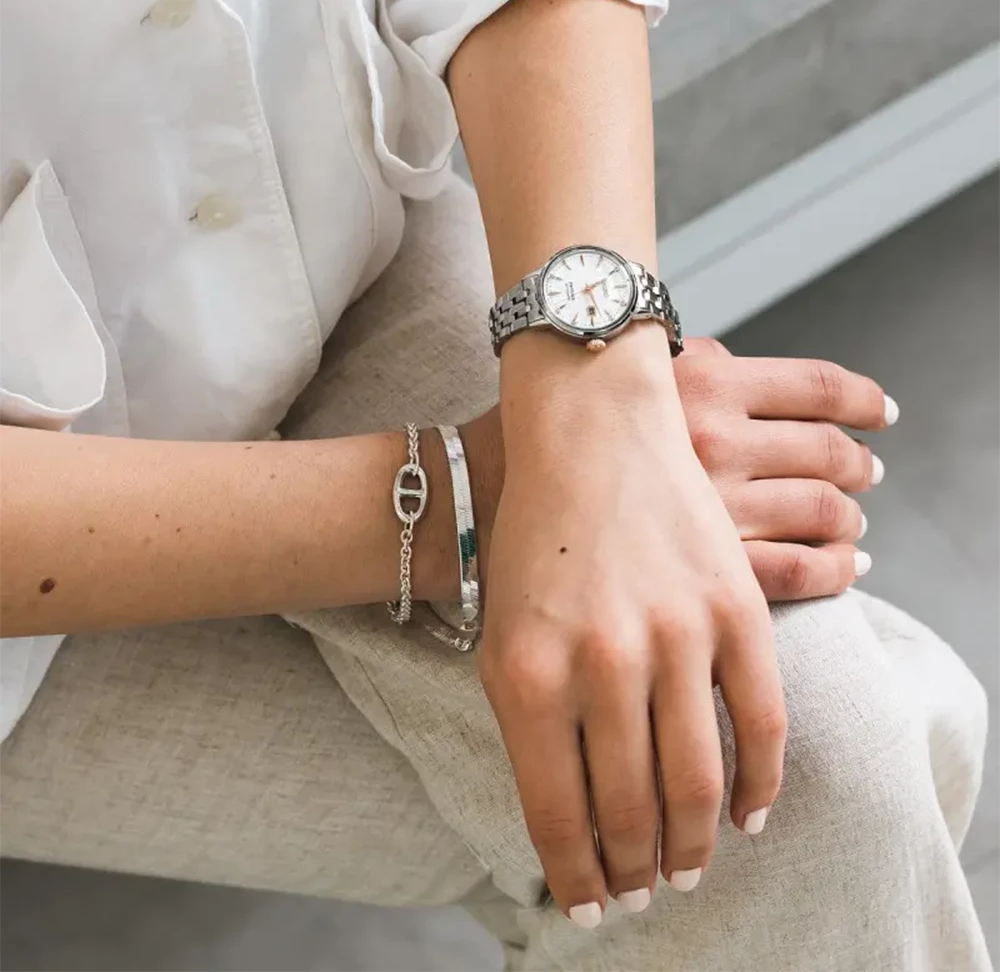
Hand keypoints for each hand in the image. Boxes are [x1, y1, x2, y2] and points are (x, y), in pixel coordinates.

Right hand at [460, 338, 890, 602]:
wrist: (486, 496)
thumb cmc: (551, 438)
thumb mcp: (626, 382)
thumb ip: (694, 375)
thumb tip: (747, 384)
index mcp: (702, 379)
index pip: (817, 387)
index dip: (862, 401)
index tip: (881, 413)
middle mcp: (715, 436)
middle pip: (828, 453)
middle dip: (859, 467)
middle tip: (869, 474)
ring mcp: (714, 506)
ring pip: (823, 512)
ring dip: (851, 520)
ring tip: (853, 526)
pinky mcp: (705, 573)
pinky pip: (799, 571)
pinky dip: (836, 570)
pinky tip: (845, 568)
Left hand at [481, 326, 778, 923]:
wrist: (590, 437)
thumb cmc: (534, 541)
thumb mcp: (502, 633)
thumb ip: (530, 729)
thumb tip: (569, 824)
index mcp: (528, 673)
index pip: (556, 814)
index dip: (576, 876)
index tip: (589, 905)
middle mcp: (603, 662)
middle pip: (629, 811)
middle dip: (634, 870)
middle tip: (639, 893)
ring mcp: (676, 634)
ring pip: (698, 782)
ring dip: (695, 845)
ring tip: (687, 870)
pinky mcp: (735, 608)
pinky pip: (763, 722)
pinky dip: (761, 784)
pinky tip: (750, 817)